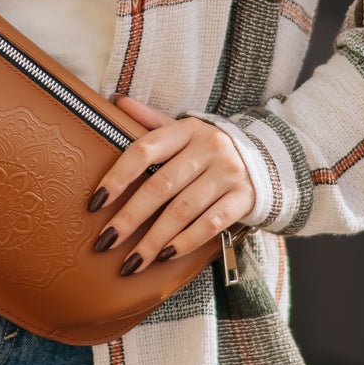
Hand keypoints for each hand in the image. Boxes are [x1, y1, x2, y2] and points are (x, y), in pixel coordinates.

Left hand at [89, 91, 255, 274]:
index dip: (117, 176)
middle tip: (105, 242)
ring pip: (182, 210)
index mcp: (186, 129)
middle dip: (129, 218)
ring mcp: (228, 173)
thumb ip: (150, 121)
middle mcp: (208, 148)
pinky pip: (210, 224)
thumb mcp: (184, 130)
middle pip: (160, 186)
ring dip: (153, 240)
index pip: (144, 150)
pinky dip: (185, 242)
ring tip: (131, 262)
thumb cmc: (210, 149)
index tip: (95, 203)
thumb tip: (114, 102)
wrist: (268, 159)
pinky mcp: (243, 198)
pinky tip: (164, 257)